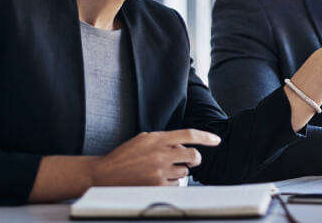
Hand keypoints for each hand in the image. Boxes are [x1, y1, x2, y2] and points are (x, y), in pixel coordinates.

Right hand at [91, 129, 220, 185]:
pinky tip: (157, 180)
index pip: (189, 135)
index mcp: (158, 139)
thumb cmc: (124, 156)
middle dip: (195, 159)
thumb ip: (164, 140)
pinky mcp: (156, 185)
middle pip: (193, 156)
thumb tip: (183, 146)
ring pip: (184, 172)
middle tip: (190, 161)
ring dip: (178, 172)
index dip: (206, 137)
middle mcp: (160, 154)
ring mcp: (159, 171)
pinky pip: (175, 185)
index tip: (216, 140)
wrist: (105, 174)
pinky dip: (170, 183)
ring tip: (161, 171)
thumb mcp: (144, 139)